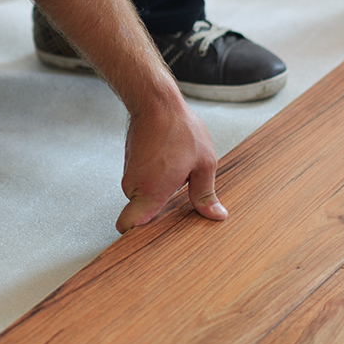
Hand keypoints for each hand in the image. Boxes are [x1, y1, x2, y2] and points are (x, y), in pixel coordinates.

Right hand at [116, 97, 227, 232]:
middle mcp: (135, 187)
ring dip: (161, 194)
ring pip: (145, 197)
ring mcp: (130, 176)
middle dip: (161, 213)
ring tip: (181, 180)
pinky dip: (157, 182)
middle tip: (183, 208)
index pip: (128, 226)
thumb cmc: (180, 130)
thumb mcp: (204, 164)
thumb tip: (215, 216)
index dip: (137, 237)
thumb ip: (206, 194)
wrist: (157, 103)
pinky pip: (144, 184)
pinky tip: (173, 170)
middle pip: (142, 213)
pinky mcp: (132, 166)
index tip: (154, 240)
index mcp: (151, 191)